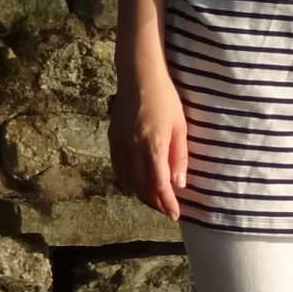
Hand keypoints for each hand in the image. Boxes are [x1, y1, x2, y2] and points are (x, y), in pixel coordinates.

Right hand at [109, 72, 188, 220]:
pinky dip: (129, 180)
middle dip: (154, 202)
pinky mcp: (112, 139)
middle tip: (167, 210)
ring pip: (127, 179)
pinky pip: (119, 168)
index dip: (166, 202)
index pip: (158, 184)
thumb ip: (178, 156)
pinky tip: (138, 183)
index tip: (174, 215)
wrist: (138, 76)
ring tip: (155, 200)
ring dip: (141, 193)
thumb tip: (178, 184)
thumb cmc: (166, 99)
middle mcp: (132, 148)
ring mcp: (119, 144)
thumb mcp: (180, 127)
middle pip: (141, 186)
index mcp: (151, 145)